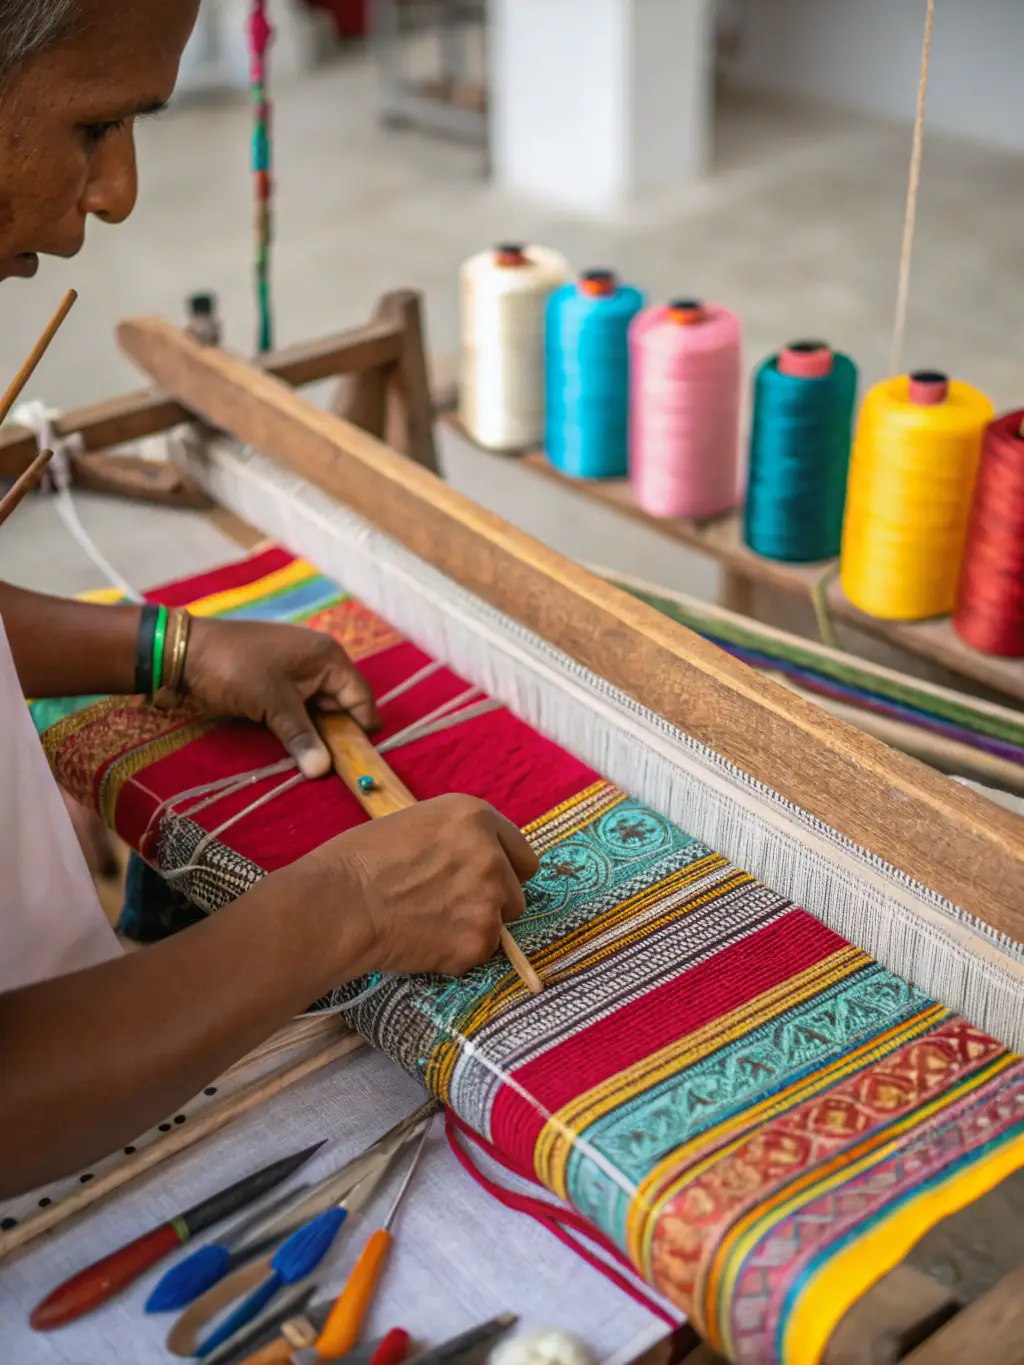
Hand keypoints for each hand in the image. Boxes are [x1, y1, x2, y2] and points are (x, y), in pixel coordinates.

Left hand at [184, 618, 378, 777]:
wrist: (185, 652)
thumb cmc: (235, 668)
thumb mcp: (272, 703)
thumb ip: (301, 736)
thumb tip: (323, 771)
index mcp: (328, 657)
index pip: (360, 697)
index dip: (361, 730)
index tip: (358, 763)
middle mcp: (318, 662)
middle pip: (341, 706)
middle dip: (336, 736)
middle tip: (330, 767)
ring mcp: (296, 673)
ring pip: (318, 712)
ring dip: (314, 735)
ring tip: (311, 762)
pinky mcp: (276, 684)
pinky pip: (298, 710)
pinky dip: (297, 728)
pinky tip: (293, 748)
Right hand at [317, 795, 539, 976]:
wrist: (340, 903)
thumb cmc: (362, 860)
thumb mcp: (418, 824)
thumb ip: (458, 839)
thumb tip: (473, 861)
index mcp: (476, 816)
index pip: (522, 855)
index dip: (502, 871)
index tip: (485, 882)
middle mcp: (492, 855)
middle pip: (515, 893)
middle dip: (489, 903)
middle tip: (446, 906)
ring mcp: (489, 900)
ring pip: (499, 925)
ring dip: (473, 928)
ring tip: (429, 923)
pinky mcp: (478, 940)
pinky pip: (478, 953)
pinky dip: (455, 954)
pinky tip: (421, 941)